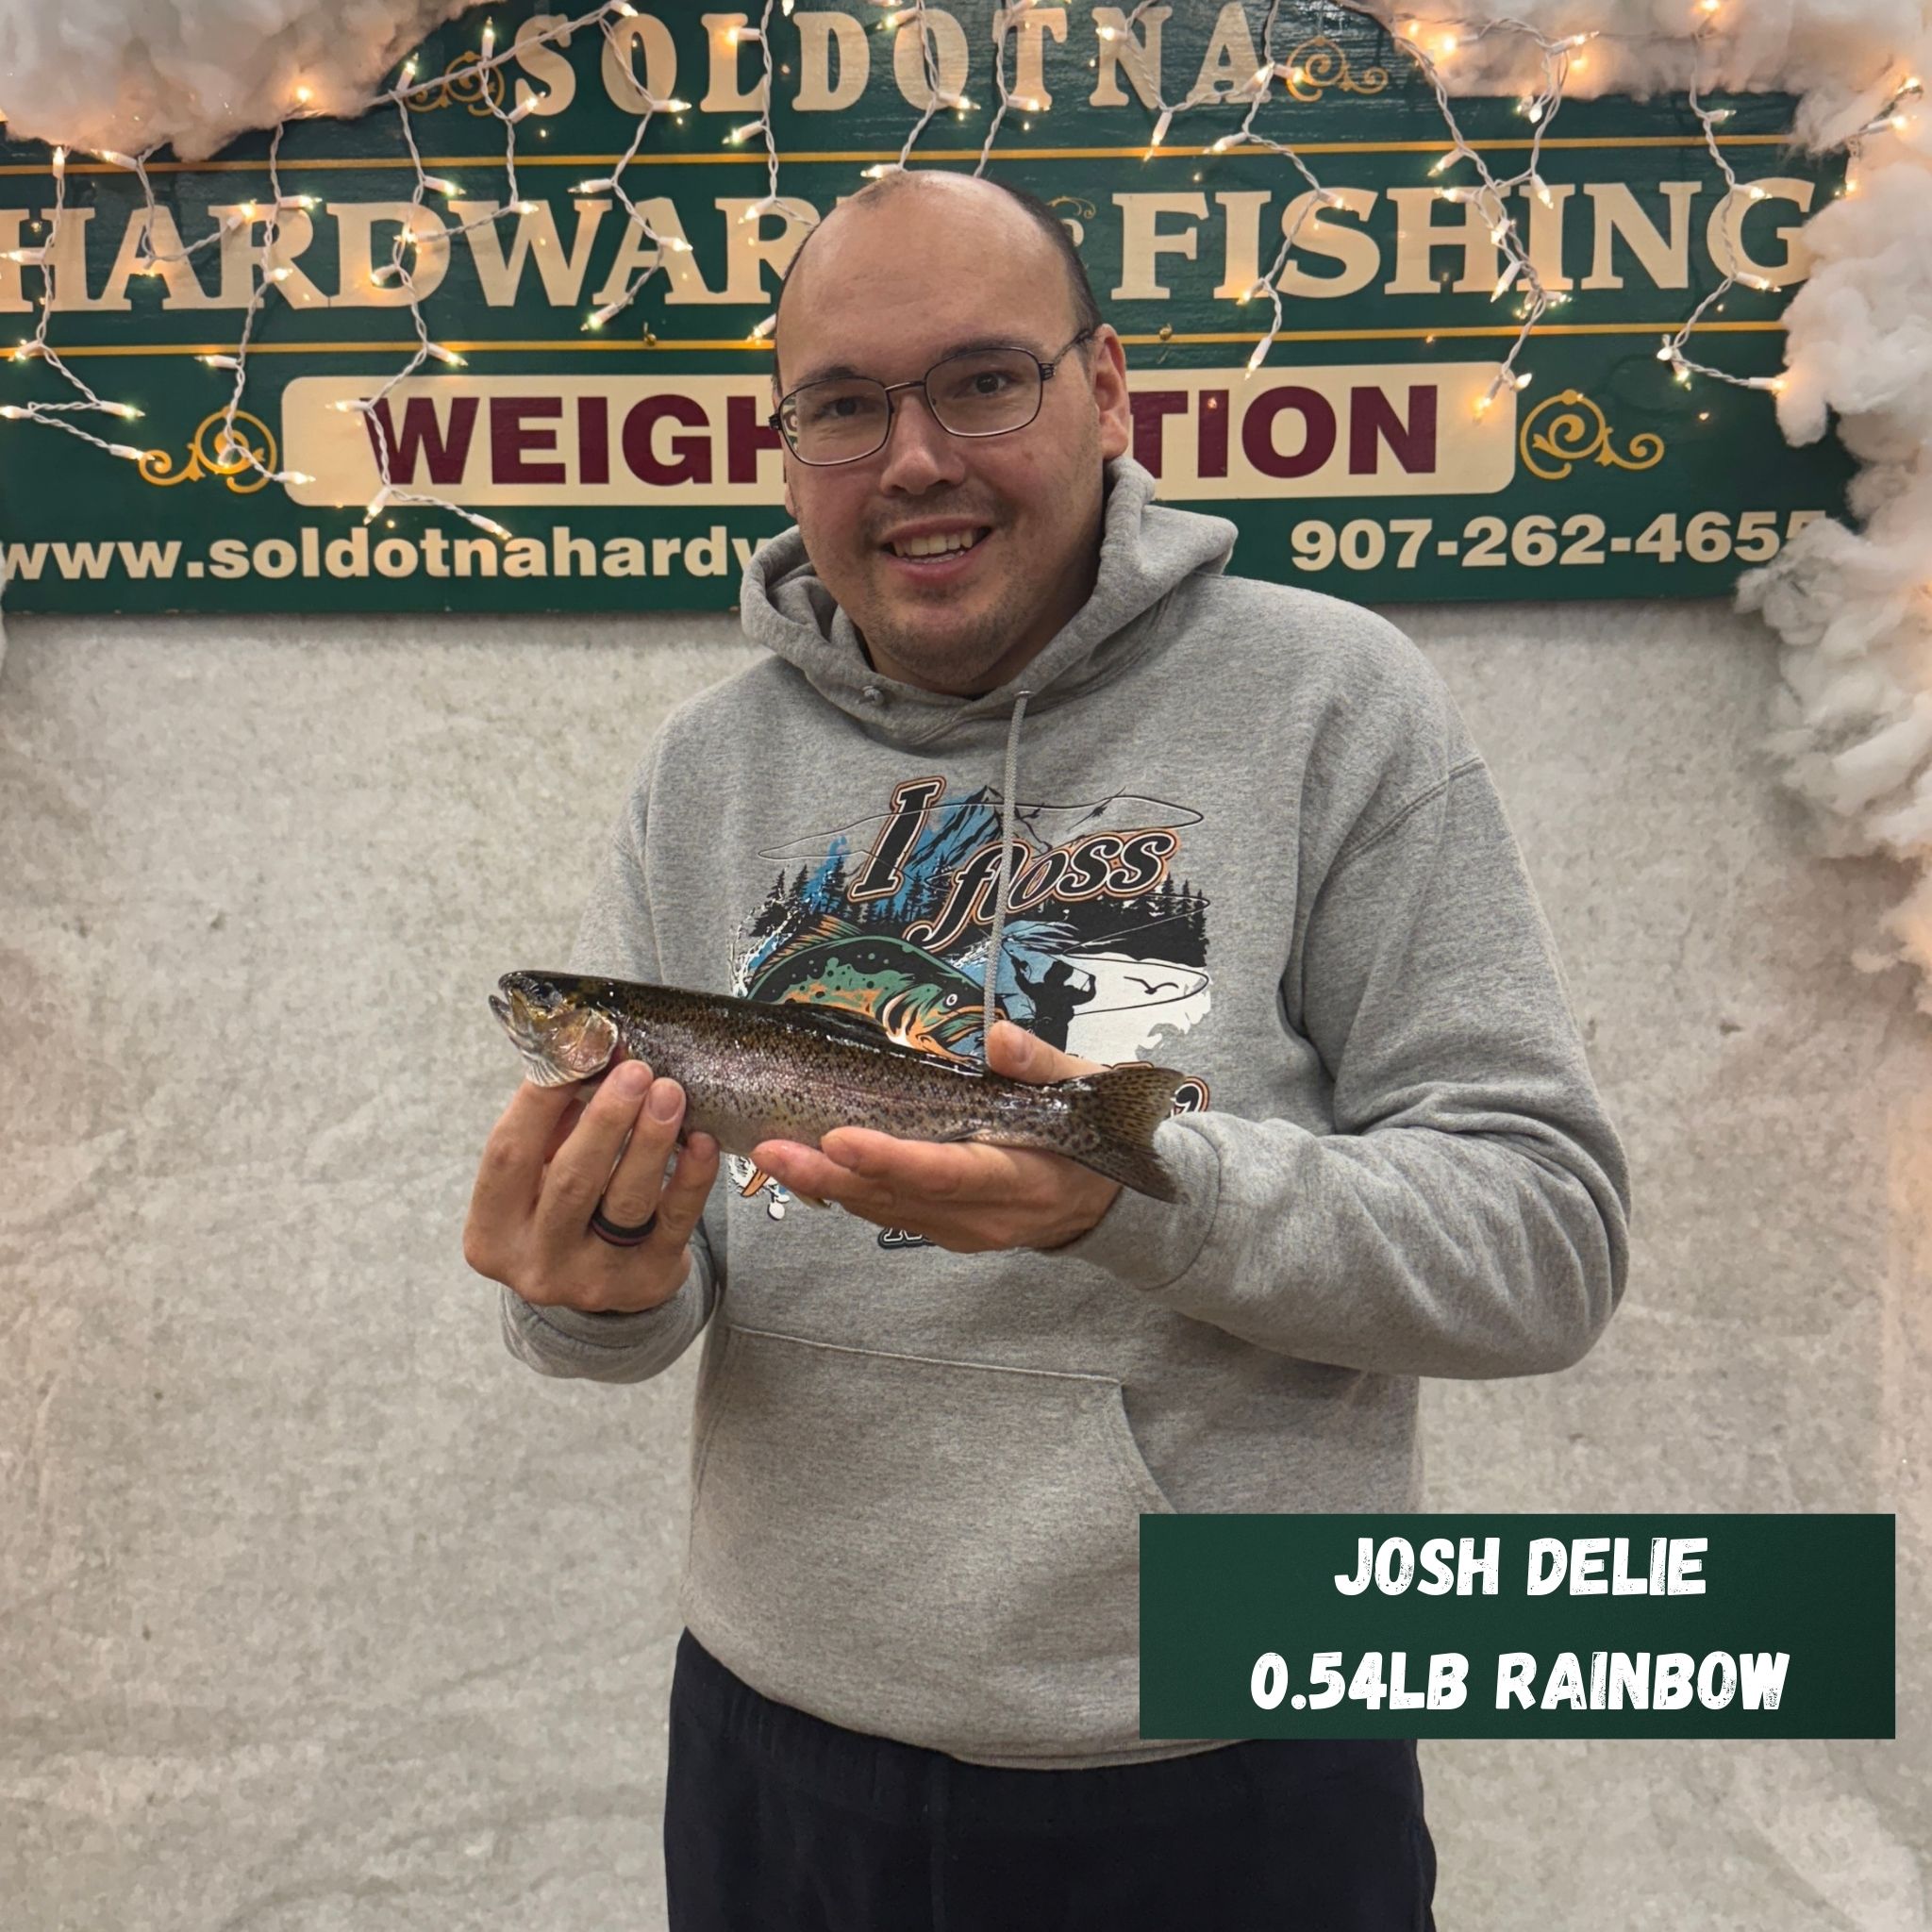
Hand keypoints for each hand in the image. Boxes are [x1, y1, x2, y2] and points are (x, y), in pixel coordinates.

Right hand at [463, 1042, 721, 1313]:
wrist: (598, 1281)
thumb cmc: (561, 1209)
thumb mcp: (539, 1174)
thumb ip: (557, 1121)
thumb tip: (598, 1054)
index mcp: (492, 1231)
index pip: (508, 1154)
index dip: (539, 1099)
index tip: (576, 1049)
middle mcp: (536, 1263)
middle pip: (572, 1181)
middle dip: (607, 1119)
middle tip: (636, 1071)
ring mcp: (593, 1279)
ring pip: (626, 1203)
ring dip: (651, 1141)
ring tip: (670, 1093)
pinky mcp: (647, 1281)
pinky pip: (675, 1223)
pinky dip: (691, 1178)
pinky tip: (701, 1140)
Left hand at [750, 1021, 1122, 1253]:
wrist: (1108, 1201)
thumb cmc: (1092, 1131)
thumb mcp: (1083, 1085)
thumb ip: (1040, 1064)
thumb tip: (999, 1038)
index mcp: (1021, 1176)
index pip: (946, 1172)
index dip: (889, 1159)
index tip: (838, 1138)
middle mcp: (986, 1214)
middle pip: (897, 1197)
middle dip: (828, 1174)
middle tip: (770, 1148)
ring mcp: (964, 1230)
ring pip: (883, 1210)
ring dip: (824, 1185)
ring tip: (770, 1152)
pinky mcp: (947, 1231)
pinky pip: (889, 1214)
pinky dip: (847, 1192)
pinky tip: (807, 1167)